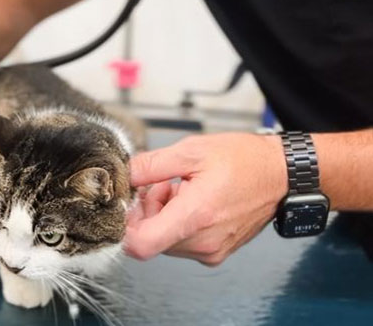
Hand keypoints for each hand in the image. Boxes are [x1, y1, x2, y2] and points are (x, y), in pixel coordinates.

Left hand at [125, 133, 287, 265]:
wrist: (280, 174)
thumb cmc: (243, 160)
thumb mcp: (190, 151)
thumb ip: (151, 165)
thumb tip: (124, 174)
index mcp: (195, 217)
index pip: (141, 244)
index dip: (123, 225)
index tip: (125, 203)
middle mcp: (203, 242)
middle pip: (150, 238)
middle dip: (146, 210)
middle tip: (161, 183)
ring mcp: (211, 250)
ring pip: (164, 239)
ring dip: (161, 213)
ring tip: (179, 186)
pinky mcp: (216, 251)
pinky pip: (182, 240)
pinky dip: (176, 219)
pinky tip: (190, 197)